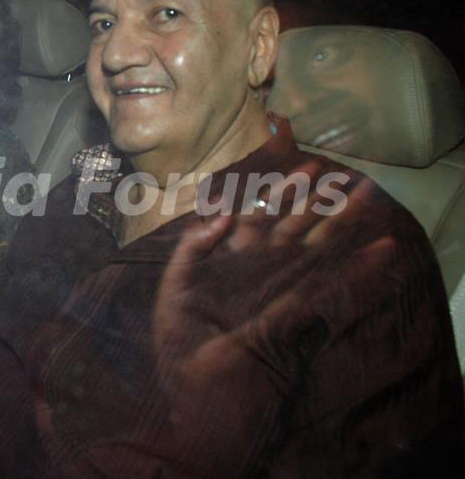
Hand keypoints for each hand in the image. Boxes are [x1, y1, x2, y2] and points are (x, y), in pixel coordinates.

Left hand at [153, 170, 385, 387]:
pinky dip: (362, 269)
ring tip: (364, 193)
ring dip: (341, 221)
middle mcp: (264, 269)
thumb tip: (222, 212)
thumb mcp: (174, 287)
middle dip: (316, 198)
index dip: (280, 191)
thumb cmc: (179, 340)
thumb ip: (193, 247)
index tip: (301, 166)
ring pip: (317, 246)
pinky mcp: (300, 313)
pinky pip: (333, 285)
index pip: (261, 215)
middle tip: (339, 173)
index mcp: (233, 259)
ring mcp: (284, 288)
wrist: (194, 390)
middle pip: (294, 225)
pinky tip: (382, 249)